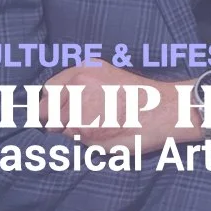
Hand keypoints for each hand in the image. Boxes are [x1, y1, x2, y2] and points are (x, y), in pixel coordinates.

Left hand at [38, 60, 200, 153]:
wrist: (164, 110)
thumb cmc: (139, 97)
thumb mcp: (107, 78)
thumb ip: (81, 86)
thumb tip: (54, 106)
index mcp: (85, 67)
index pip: (49, 88)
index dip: (53, 104)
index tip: (61, 112)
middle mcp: (79, 82)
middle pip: (46, 110)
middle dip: (57, 120)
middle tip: (81, 123)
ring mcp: (79, 105)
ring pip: (58, 129)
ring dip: (71, 133)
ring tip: (98, 127)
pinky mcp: (84, 128)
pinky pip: (72, 141)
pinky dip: (83, 143)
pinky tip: (104, 134)